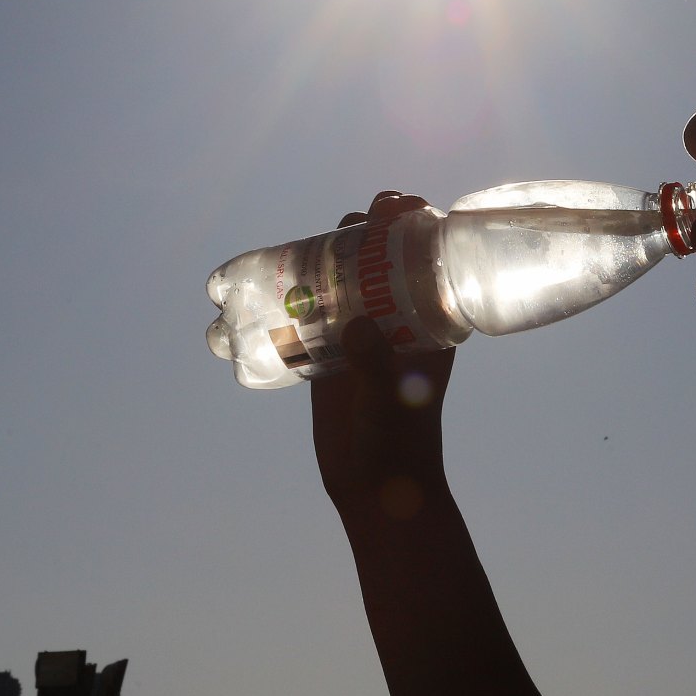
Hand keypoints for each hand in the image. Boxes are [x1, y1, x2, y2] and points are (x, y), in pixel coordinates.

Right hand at [310, 191, 456, 526]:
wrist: (376, 487)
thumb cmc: (398, 441)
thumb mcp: (391, 399)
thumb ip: (376, 364)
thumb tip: (355, 327)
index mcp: (427, 320)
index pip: (425, 256)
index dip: (414, 223)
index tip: (396, 207)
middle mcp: (395, 319)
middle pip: (379, 256)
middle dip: (363, 232)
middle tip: (346, 228)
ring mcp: (359, 334)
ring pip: (340, 278)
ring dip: (322, 257)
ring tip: (304, 251)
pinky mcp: (327, 353)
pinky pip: (308, 310)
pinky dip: (290, 293)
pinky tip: (267, 284)